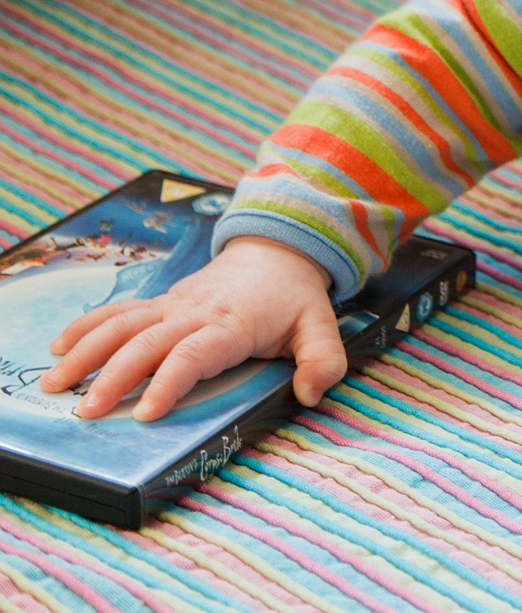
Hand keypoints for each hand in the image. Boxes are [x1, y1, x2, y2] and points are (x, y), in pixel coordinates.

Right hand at [40, 236, 344, 421]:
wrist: (278, 250)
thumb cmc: (296, 298)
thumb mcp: (322, 325)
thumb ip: (323, 360)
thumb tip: (311, 394)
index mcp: (232, 325)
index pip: (194, 354)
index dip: (170, 381)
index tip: (146, 413)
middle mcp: (194, 313)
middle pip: (147, 343)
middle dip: (114, 377)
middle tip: (87, 412)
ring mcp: (172, 306)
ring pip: (122, 324)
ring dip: (87, 352)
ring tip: (56, 384)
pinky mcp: (159, 303)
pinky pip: (118, 312)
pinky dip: (86, 327)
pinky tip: (58, 348)